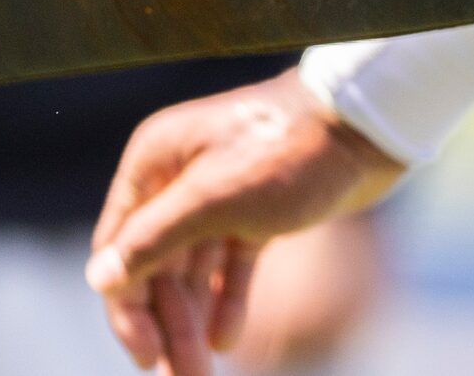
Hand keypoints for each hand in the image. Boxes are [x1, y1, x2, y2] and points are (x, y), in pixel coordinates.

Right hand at [86, 70, 405, 374]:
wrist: (373, 123)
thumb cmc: (291, 150)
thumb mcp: (214, 198)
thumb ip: (153, 239)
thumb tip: (100, 278)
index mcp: (157, 161)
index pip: (120, 247)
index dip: (128, 308)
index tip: (146, 357)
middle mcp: (182, 175)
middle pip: (157, 264)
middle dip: (169, 324)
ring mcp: (222, 192)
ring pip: (195, 269)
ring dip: (195, 321)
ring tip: (200, 375)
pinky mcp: (260, 209)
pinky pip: (231, 262)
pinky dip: (228, 299)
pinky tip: (226, 339)